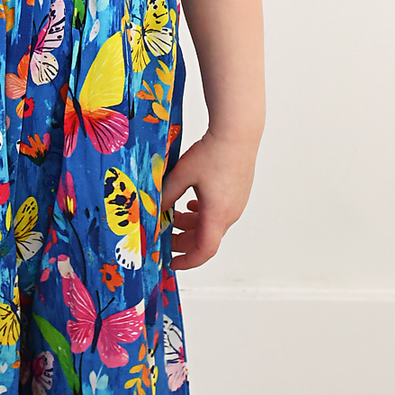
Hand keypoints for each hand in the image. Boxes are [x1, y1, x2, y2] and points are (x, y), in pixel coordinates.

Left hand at [158, 133, 256, 270]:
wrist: (238, 132)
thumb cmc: (213, 152)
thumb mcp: (181, 175)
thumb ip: (167, 195)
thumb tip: (156, 209)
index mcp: (217, 214)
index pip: (204, 251)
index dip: (187, 261)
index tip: (172, 262)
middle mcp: (230, 213)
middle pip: (206, 238)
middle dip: (183, 240)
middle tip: (164, 235)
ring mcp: (236, 203)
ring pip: (212, 225)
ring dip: (192, 225)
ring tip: (174, 215)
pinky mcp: (238, 193)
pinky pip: (219, 213)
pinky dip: (203, 214)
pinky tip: (191, 202)